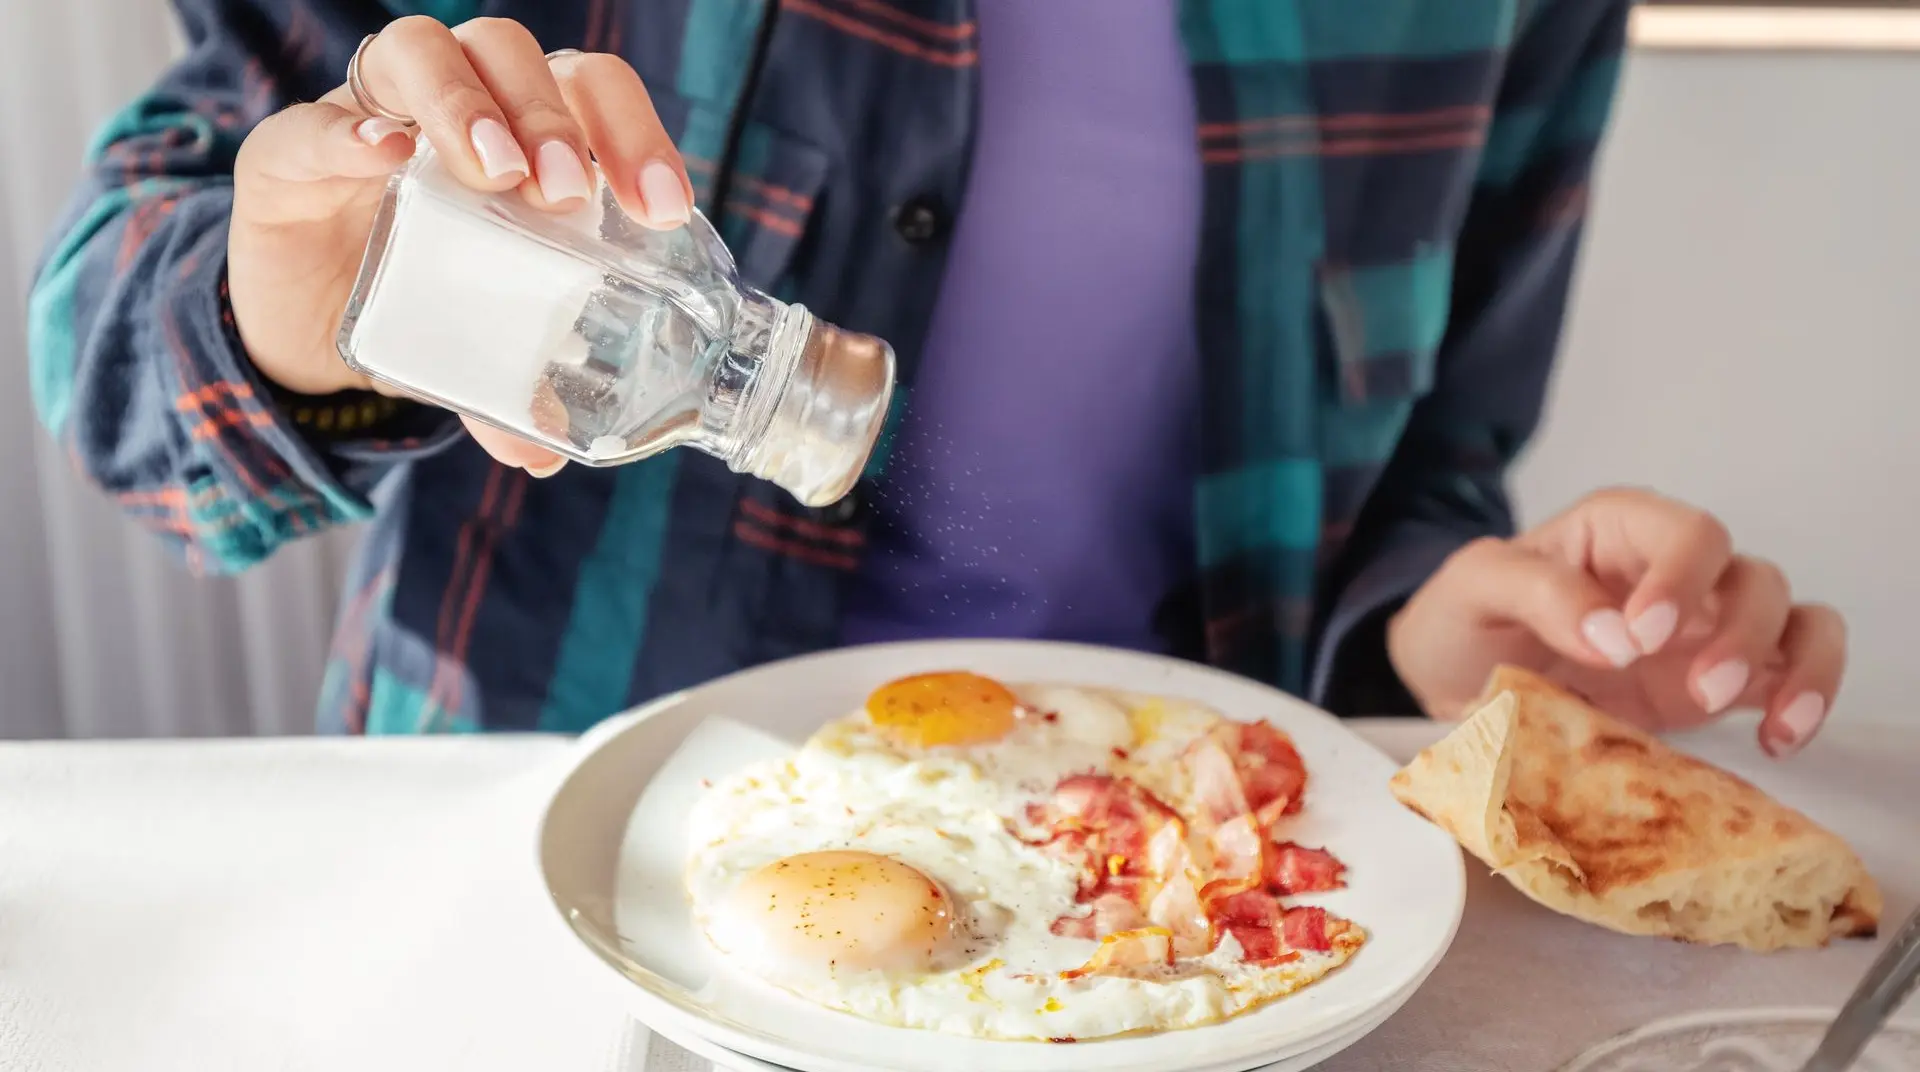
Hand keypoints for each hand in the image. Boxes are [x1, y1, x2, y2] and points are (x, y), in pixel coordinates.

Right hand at [226, 16, 693, 473]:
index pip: (590, 89)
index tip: (665, 208)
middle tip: (568, 195)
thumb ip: (508, 388)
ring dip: (467, 104)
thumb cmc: (417, 302)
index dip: (636, 131)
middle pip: (510, 52)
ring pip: (420, 50)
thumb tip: (543, 455)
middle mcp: (451, 102)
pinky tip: (384, 158)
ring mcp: (366, 115)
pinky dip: (352, 132)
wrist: (299, 321)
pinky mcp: (286, 151)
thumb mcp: (477, 344)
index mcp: (522, 132)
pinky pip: (313, 121)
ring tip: (496, 174)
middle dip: (551, 115)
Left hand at [1387, 487, 1844, 757]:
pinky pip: (1793, 673)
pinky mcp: (1720, 684)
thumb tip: (1617, 635)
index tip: (1644, 635)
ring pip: (1794, 619)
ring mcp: (1705, 627)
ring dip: (1795, 666)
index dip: (1683, 578)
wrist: (1453, 685)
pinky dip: (1805, 699)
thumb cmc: (1466, 619)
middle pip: (1752, 577)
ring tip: (1769, 721)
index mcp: (1619, 529)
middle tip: (1701, 690)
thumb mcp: (1475, 587)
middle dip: (1741, 632)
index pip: (1686, 532)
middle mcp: (1675, 571)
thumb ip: (1540, 593)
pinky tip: (1779, 739)